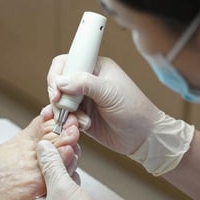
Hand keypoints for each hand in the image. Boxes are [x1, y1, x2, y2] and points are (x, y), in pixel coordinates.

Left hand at [22, 140, 121, 199]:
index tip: (56, 148)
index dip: (47, 163)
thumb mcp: (62, 188)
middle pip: (47, 185)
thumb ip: (52, 166)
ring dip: (66, 174)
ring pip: (58, 190)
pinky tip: (76, 175)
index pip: (35, 182)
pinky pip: (66, 198)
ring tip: (73, 156)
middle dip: (59, 167)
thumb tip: (42, 146)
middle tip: (68, 149)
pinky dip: (72, 186)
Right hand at [46, 54, 162, 154]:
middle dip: (59, 98)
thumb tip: (60, 81)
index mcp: (95, 67)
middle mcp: (86, 81)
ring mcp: (82, 99)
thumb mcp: (109, 93)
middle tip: (66, 108)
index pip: (66, 62)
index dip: (57, 76)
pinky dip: (68, 122)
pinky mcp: (80, 115)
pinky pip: (64, 116)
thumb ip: (84, 83)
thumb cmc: (133, 109)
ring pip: (58, 102)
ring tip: (81, 121)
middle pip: (57, 83)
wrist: (142, 136)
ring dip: (65, 113)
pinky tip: (82, 126)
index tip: (57, 92)